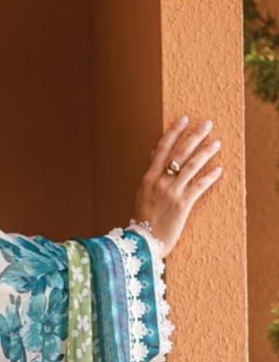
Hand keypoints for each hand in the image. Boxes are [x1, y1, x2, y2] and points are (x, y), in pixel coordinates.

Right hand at [132, 115, 222, 254]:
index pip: (162, 148)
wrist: (142, 243)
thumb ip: (151, 172)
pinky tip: (218, 169)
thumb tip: (154, 152)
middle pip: (179, 153)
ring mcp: (171, 193)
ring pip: (191, 167)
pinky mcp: (182, 205)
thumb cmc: (143, 219)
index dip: (174, 132)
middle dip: (194, 136)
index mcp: (149, 177)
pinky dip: (209, 177)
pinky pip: (198, 187)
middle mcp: (160, 182)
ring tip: (216, 142)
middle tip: (207, 124)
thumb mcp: (143, 193)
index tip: (184, 118)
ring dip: (205, 153)